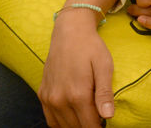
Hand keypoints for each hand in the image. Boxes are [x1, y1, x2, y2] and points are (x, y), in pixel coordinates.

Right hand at [39, 10, 114, 127]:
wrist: (69, 32)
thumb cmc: (91, 48)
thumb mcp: (104, 66)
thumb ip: (105, 93)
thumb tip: (108, 116)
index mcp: (77, 94)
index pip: (89, 125)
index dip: (100, 127)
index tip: (106, 123)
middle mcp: (59, 99)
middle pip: (76, 127)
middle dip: (89, 125)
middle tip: (99, 117)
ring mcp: (48, 98)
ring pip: (62, 126)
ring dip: (75, 125)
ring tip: (88, 115)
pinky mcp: (42, 94)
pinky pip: (50, 118)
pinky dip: (61, 122)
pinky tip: (72, 114)